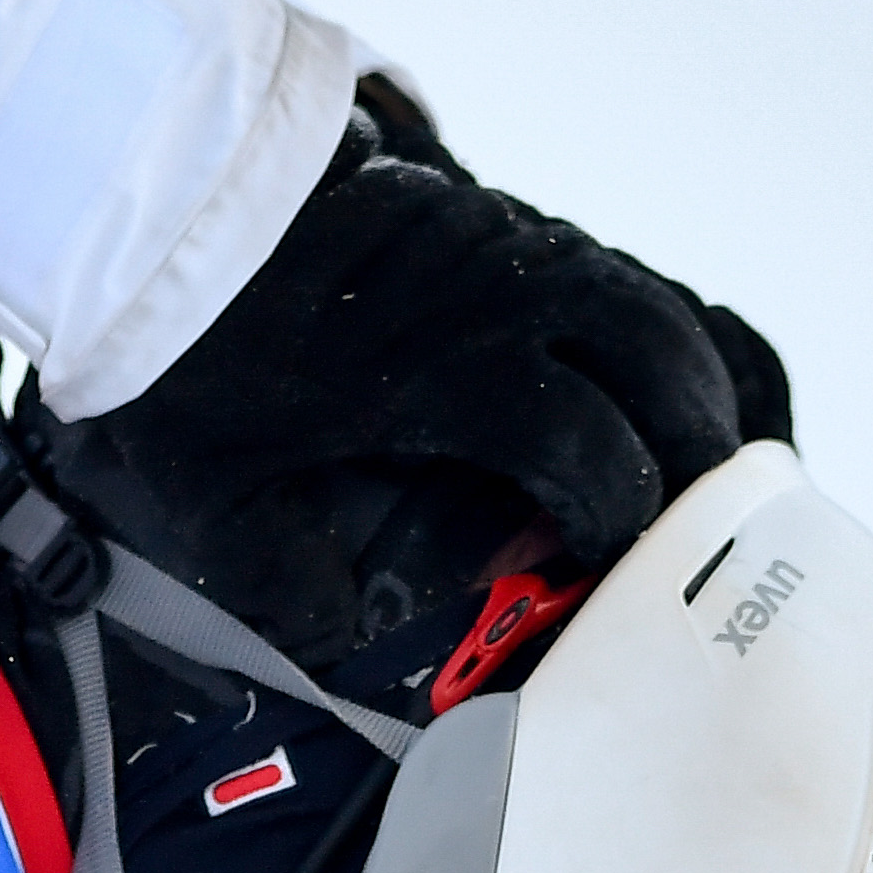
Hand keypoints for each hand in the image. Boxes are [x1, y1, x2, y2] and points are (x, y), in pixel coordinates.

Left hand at [32, 105, 791, 670]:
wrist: (154, 206)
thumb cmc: (187, 366)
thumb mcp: (221, 512)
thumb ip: (308, 602)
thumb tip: (385, 666)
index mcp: (448, 369)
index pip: (594, 451)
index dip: (630, 527)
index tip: (622, 583)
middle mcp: (503, 291)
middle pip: (668, 367)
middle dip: (704, 461)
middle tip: (711, 543)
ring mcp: (512, 243)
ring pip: (663, 310)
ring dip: (703, 395)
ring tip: (717, 482)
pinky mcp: (503, 222)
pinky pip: (627, 275)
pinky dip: (674, 336)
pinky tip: (681, 398)